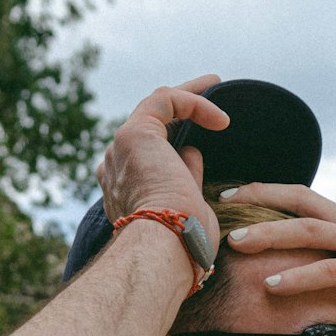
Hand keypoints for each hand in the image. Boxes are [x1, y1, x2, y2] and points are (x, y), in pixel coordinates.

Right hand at [96, 78, 229, 253]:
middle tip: (210, 94)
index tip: (208, 130)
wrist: (163, 249)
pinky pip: (164, 101)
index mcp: (124, 190)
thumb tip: (192, 153)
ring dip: (189, 98)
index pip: (149, 155)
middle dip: (180, 108)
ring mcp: (120, 150)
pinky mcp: (134, 134)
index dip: (178, 138)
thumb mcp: (188, 207)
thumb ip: (186, 177)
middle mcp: (114, 167)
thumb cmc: (181, 244)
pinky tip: (221, 118)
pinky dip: (193, 101)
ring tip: (216, 86)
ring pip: (155, 108)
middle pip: (148, 126)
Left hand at [223, 183, 335, 335]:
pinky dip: (298, 278)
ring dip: (269, 235)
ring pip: (310, 233)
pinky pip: (331, 272)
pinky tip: (271, 287)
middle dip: (258, 199)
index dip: (266, 191)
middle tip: (218, 205)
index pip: (303, 197)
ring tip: (234, 242)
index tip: (230, 192)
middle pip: (300, 202)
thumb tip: (311, 273)